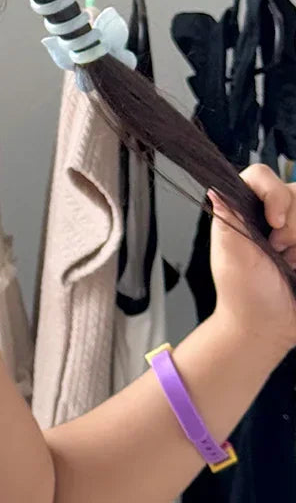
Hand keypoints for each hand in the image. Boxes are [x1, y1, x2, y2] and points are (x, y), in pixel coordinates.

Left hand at [209, 163, 295, 352]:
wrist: (269, 326)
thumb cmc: (245, 296)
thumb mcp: (233, 258)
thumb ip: (229, 222)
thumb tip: (216, 189)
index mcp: (243, 212)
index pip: (260, 176)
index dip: (273, 194)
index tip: (274, 222)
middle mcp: (269, 214)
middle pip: (294, 191)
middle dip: (291, 225)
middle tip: (278, 251)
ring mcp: (294, 228)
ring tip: (289, 262)